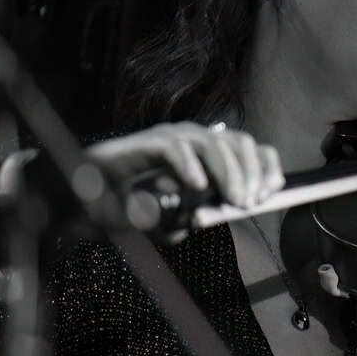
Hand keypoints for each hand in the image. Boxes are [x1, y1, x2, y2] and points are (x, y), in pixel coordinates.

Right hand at [0, 122, 286, 209]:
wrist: (82, 203)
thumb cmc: (130, 209)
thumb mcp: (174, 217)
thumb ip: (199, 214)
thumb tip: (224, 210)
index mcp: (206, 155)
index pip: (249, 148)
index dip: (266, 165)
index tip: (274, 190)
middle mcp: (192, 139)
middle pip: (238, 142)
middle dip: (251, 172)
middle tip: (250, 203)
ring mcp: (169, 138)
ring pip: (213, 142)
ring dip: (229, 171)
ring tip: (233, 200)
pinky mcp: (145, 143)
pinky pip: (175, 147)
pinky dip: (190, 165)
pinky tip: (197, 187)